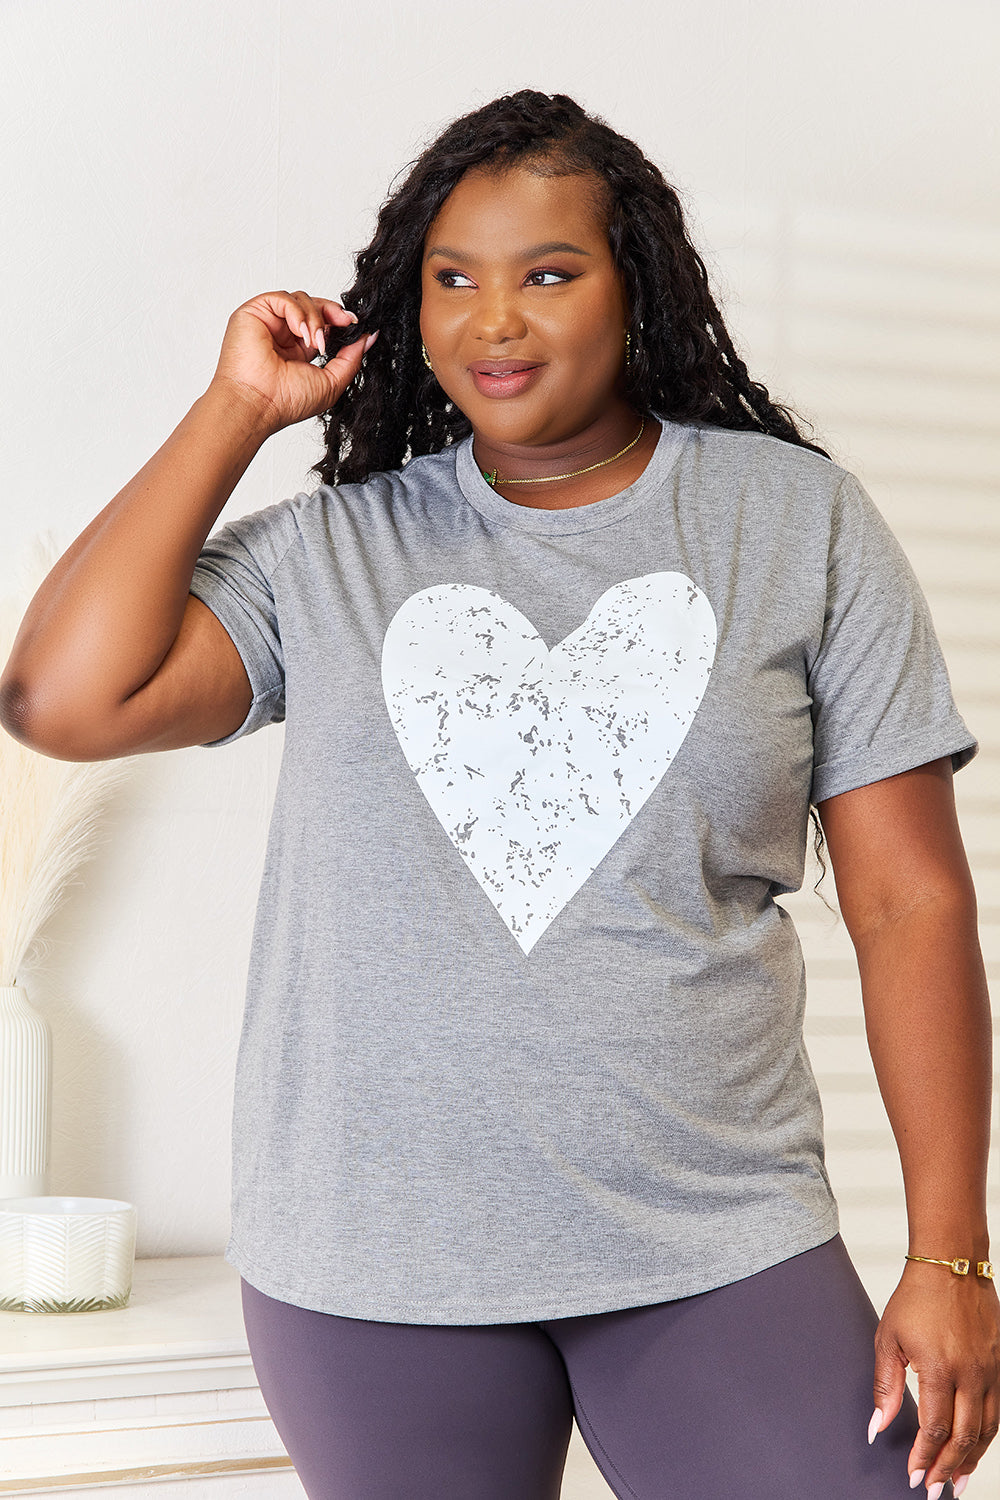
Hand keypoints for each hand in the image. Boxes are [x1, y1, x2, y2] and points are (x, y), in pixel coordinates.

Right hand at [208, 290, 375, 434]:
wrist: (258, 405)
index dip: (338, 320)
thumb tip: (369, 337)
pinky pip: (282, 298)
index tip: (353, 324)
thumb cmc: (286, 401)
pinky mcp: (254, 313)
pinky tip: (299, 332)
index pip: (322, 323)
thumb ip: (351, 358)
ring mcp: (268, 323)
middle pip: (313, 306)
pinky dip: (297, 312)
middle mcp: (283, 335)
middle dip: (332, 312)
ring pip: (300, 299)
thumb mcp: (332, 382)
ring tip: (314, 343)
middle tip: (345, 323)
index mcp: (299, 350)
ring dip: (315, 318)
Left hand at [871, 1259, 999, 1493]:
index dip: (924, 1457)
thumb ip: (885, 1386)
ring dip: (970, 1461)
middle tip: (934, 1490)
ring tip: (956, 1483)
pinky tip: (975, 1450)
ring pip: (986, 1430)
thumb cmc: (917, 1298)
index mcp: (939, 1368)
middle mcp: (970, 1374)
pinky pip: (997, 1412)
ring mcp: (991, 1371)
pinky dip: (986, 1438)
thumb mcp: (888, 1338)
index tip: (913, 1476)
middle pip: (963, 1437)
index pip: (934, 1428)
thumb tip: (877, 1427)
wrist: (952, 1266)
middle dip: (947, 1468)